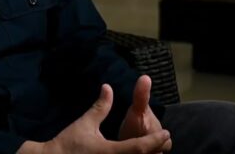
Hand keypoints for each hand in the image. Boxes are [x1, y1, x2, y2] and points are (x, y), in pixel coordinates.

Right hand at [18, 83, 170, 153]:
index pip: (140, 147)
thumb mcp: (85, 123)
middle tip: (163, 142)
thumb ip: (100, 107)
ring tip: (153, 149)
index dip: (155, 140)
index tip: (166, 133)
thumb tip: (108, 87)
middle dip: (155, 152)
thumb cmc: (68, 143)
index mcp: (110, 151)